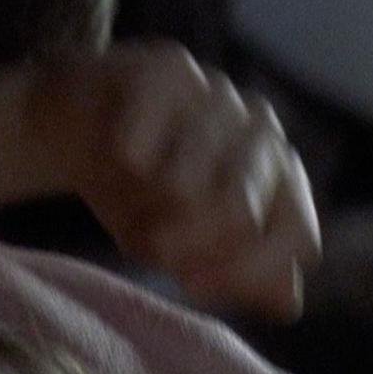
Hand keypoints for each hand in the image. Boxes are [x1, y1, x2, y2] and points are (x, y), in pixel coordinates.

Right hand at [28, 42, 321, 321]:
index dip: (249, 273)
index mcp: (281, 177)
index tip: (192, 287)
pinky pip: (144, 146)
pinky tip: (116, 159)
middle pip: (244, 213)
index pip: (298, 237)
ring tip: (127, 201)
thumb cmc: (140, 190)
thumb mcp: (185, 248)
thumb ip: (237, 274)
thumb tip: (288, 303)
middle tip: (154, 251)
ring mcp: (221, 96)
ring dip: (146, 207)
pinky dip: (123, 165)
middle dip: (192, 245)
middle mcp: (263, 131)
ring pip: (188, 185)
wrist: (74, 120)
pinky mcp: (171, 69)